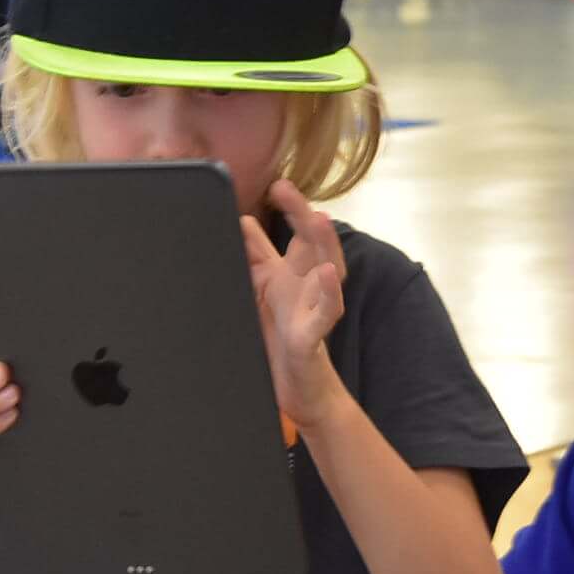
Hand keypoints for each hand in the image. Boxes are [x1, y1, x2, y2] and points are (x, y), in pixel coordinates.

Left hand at [240, 179, 347, 430]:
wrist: (296, 388)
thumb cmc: (281, 337)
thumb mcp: (262, 291)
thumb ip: (256, 257)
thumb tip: (244, 221)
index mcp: (292, 273)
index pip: (294, 234)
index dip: (289, 208)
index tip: (277, 185)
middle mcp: (307, 286)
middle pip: (312, 243)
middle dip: (302, 215)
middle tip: (286, 190)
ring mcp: (313, 309)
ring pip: (326, 271)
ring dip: (324, 245)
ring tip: (318, 219)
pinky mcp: (314, 337)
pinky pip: (326, 313)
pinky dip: (329, 294)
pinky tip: (327, 275)